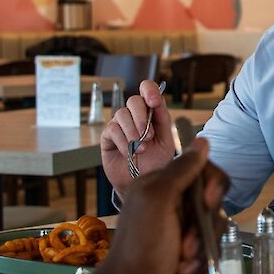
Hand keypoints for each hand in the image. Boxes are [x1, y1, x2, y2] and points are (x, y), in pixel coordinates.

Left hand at [91, 138, 228, 273]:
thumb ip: (181, 170)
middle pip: (212, 198)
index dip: (211, 184)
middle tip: (186, 240)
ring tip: (182, 261)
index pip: (202, 168)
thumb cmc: (142, 249)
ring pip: (214, 224)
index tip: (206, 202)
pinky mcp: (187, 252)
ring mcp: (179, 229)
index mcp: (159, 186)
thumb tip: (203, 141)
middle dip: (205, 222)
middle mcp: (170, 203)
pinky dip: (199, 260)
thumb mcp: (159, 200)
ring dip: (201, 244)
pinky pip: (210, 246)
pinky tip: (181, 272)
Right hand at [99, 79, 174, 195]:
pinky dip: (123, 141)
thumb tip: (159, 101)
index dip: (149, 90)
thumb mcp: (166, 142)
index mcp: (152, 113)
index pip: (148, 90)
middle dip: (141, 116)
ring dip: (133, 132)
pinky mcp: (108, 136)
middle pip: (133, 100)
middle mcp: (135, 116)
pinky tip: (130, 152)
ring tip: (142, 148)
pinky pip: (112, 130)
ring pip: (121, 114)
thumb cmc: (156, 162)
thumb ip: (163, 121)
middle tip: (148, 135)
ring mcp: (120, 125)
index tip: (154, 101)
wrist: (142, 183)